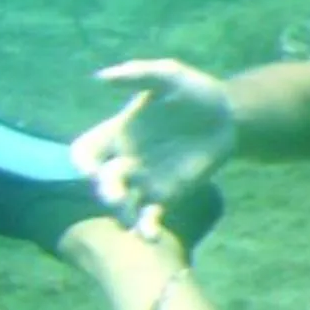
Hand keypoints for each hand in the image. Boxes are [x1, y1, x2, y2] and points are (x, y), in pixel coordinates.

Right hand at [71, 59, 239, 240]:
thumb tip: (101, 77)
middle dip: (103, 190)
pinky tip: (151, 236)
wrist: (227, 115)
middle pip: (100, 183)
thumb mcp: (169, 76)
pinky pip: (150, 216)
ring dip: (121, 213)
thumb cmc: (193, 91)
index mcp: (116, 133)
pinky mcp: (167, 195)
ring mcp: (145, 181)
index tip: (89, 167)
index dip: (82, 161)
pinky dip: (147, 228)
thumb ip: (138, 74)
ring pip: (122, 204)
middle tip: (114, 195)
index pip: (85, 152)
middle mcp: (125, 160)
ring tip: (130, 219)